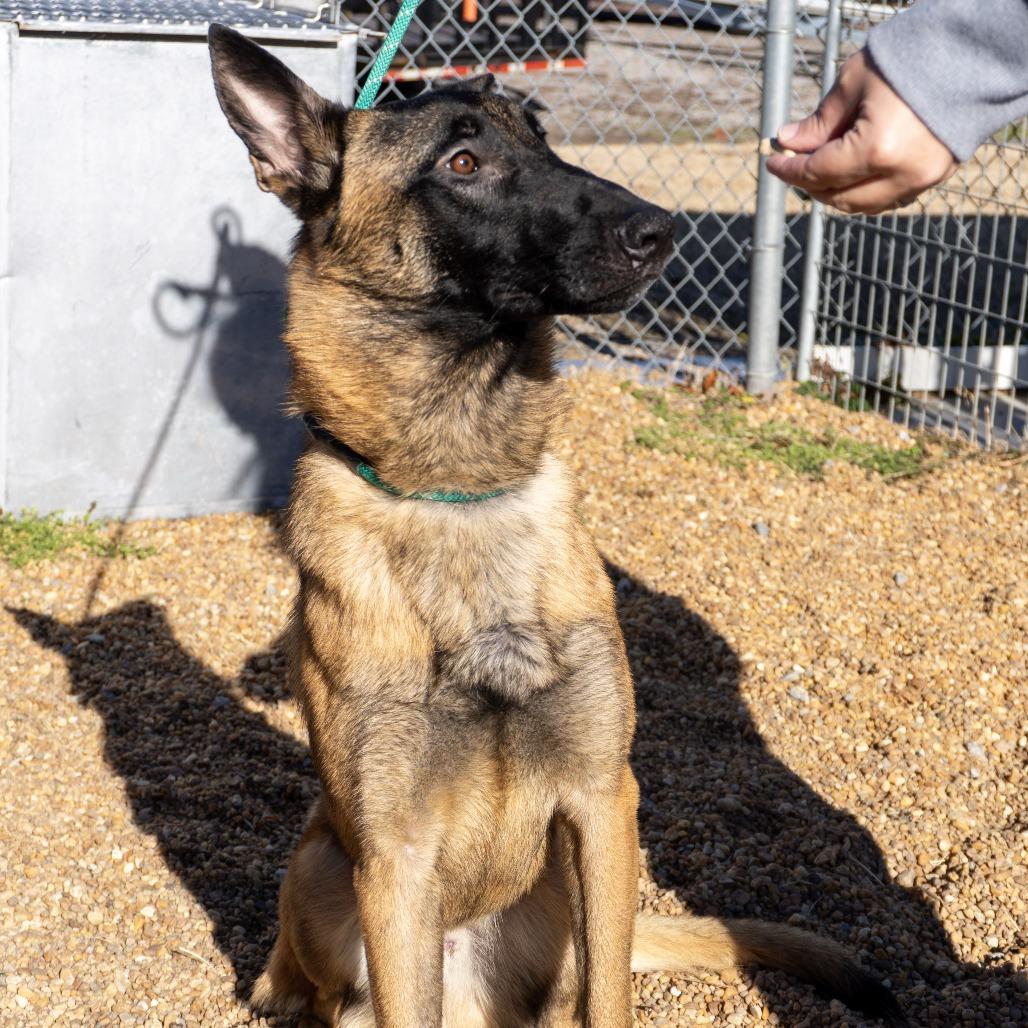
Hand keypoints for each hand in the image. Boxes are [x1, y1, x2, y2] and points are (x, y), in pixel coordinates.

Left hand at [765, 48, 958, 214]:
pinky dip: (864, 191)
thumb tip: (788, 141)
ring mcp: (921, 180)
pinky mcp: (935, 176)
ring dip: (836, 192)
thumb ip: (819, 123)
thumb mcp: (852, 84)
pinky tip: (852, 173)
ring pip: (863, 205)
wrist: (971, 52)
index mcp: (875, 150)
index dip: (789, 170)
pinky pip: (889, 198)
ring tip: (820, 169)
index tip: (773, 162)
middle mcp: (899, 174)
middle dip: (810, 184)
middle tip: (794, 164)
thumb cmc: (909, 59)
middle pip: (838, 197)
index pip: (817, 173)